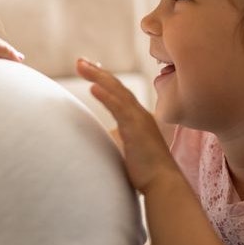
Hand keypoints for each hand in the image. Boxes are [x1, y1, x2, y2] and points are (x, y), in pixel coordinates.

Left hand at [76, 58, 180, 194]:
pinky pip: (118, 108)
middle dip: (97, 72)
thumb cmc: (146, 172)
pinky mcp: (136, 128)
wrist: (163, 184)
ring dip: (98, 77)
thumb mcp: (128, 151)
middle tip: (80, 61)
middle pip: (116, 86)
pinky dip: (105, 96)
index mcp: (138, 118)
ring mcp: (139, 119)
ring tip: (82, 65)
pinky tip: (93, 86)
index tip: (90, 69)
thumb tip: (102, 140)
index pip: (119, 93)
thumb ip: (117, 141)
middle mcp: (139, 114)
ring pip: (117, 91)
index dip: (105, 80)